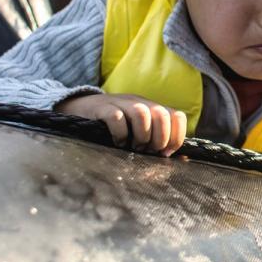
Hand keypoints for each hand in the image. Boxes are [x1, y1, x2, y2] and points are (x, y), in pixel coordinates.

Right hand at [55, 93, 186, 155]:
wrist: (83, 108)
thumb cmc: (116, 125)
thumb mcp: (139, 128)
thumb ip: (157, 138)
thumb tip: (178, 158)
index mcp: (153, 108)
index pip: (177, 116)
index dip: (176, 137)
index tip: (165, 152)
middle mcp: (140, 103)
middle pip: (162, 115)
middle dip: (159, 139)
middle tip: (148, 150)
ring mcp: (122, 103)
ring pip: (142, 114)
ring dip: (141, 136)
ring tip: (133, 147)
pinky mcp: (104, 108)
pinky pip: (117, 118)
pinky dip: (120, 134)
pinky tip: (117, 143)